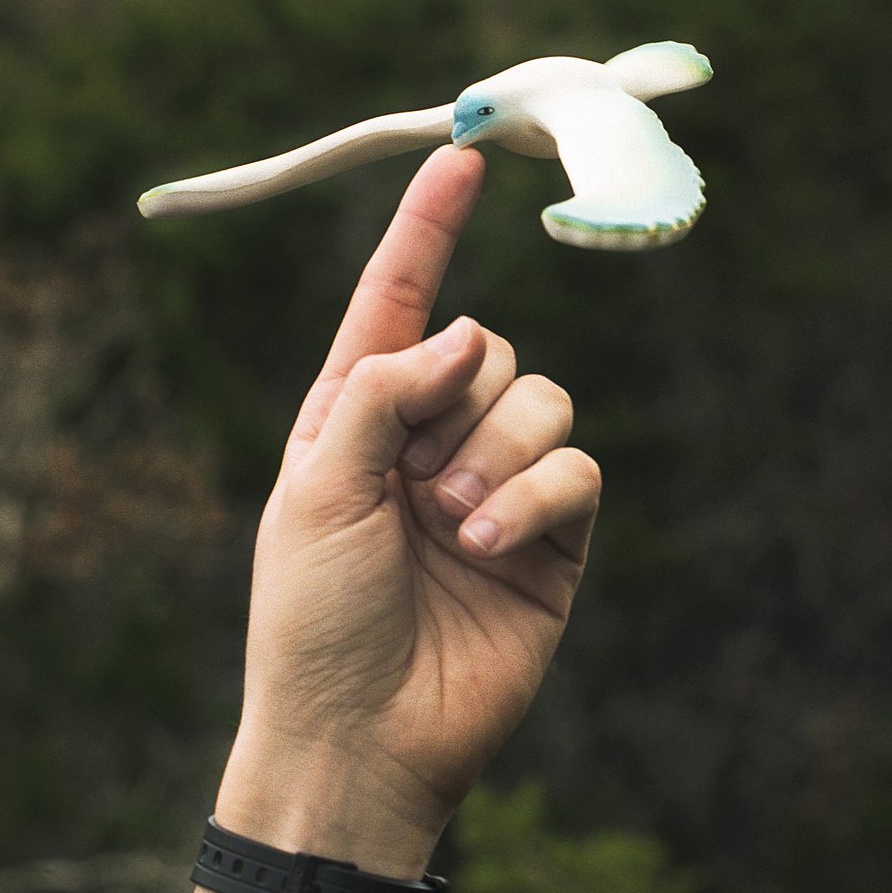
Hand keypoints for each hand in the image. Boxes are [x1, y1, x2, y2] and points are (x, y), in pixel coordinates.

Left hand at [217, 147, 600, 877]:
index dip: (428, 227)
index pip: (399, 299)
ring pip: (544, 401)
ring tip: (454, 530)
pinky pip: (579, 470)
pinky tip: (491, 548)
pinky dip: (537, 497)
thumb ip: (385, 387)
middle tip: (422, 481)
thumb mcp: (317, 484)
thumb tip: (474, 331)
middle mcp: (431, 440)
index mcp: (357, 414)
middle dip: (466, 401)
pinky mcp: (551, 540)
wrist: (358, 739)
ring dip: (499, 456)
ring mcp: (496, 489)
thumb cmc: (312, 617)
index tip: (464, 153)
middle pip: (493, 348)